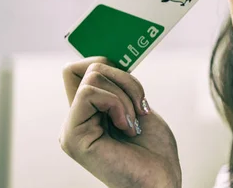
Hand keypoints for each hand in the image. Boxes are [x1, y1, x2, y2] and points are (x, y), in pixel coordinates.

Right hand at [59, 57, 180, 187]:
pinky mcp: (72, 136)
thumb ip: (118, 86)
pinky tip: (127, 127)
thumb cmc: (154, 151)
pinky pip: (90, 93)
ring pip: (92, 76)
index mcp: (88, 113)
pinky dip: (117, 104)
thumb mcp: (136, 106)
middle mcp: (76, 119)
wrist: (161, 181)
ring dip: (125, 94)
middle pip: (87, 66)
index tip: (132, 81)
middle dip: (124, 78)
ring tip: (134, 121)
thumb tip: (108, 57)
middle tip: (139, 107)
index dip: (105, 61)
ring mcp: (71, 128)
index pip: (80, 68)